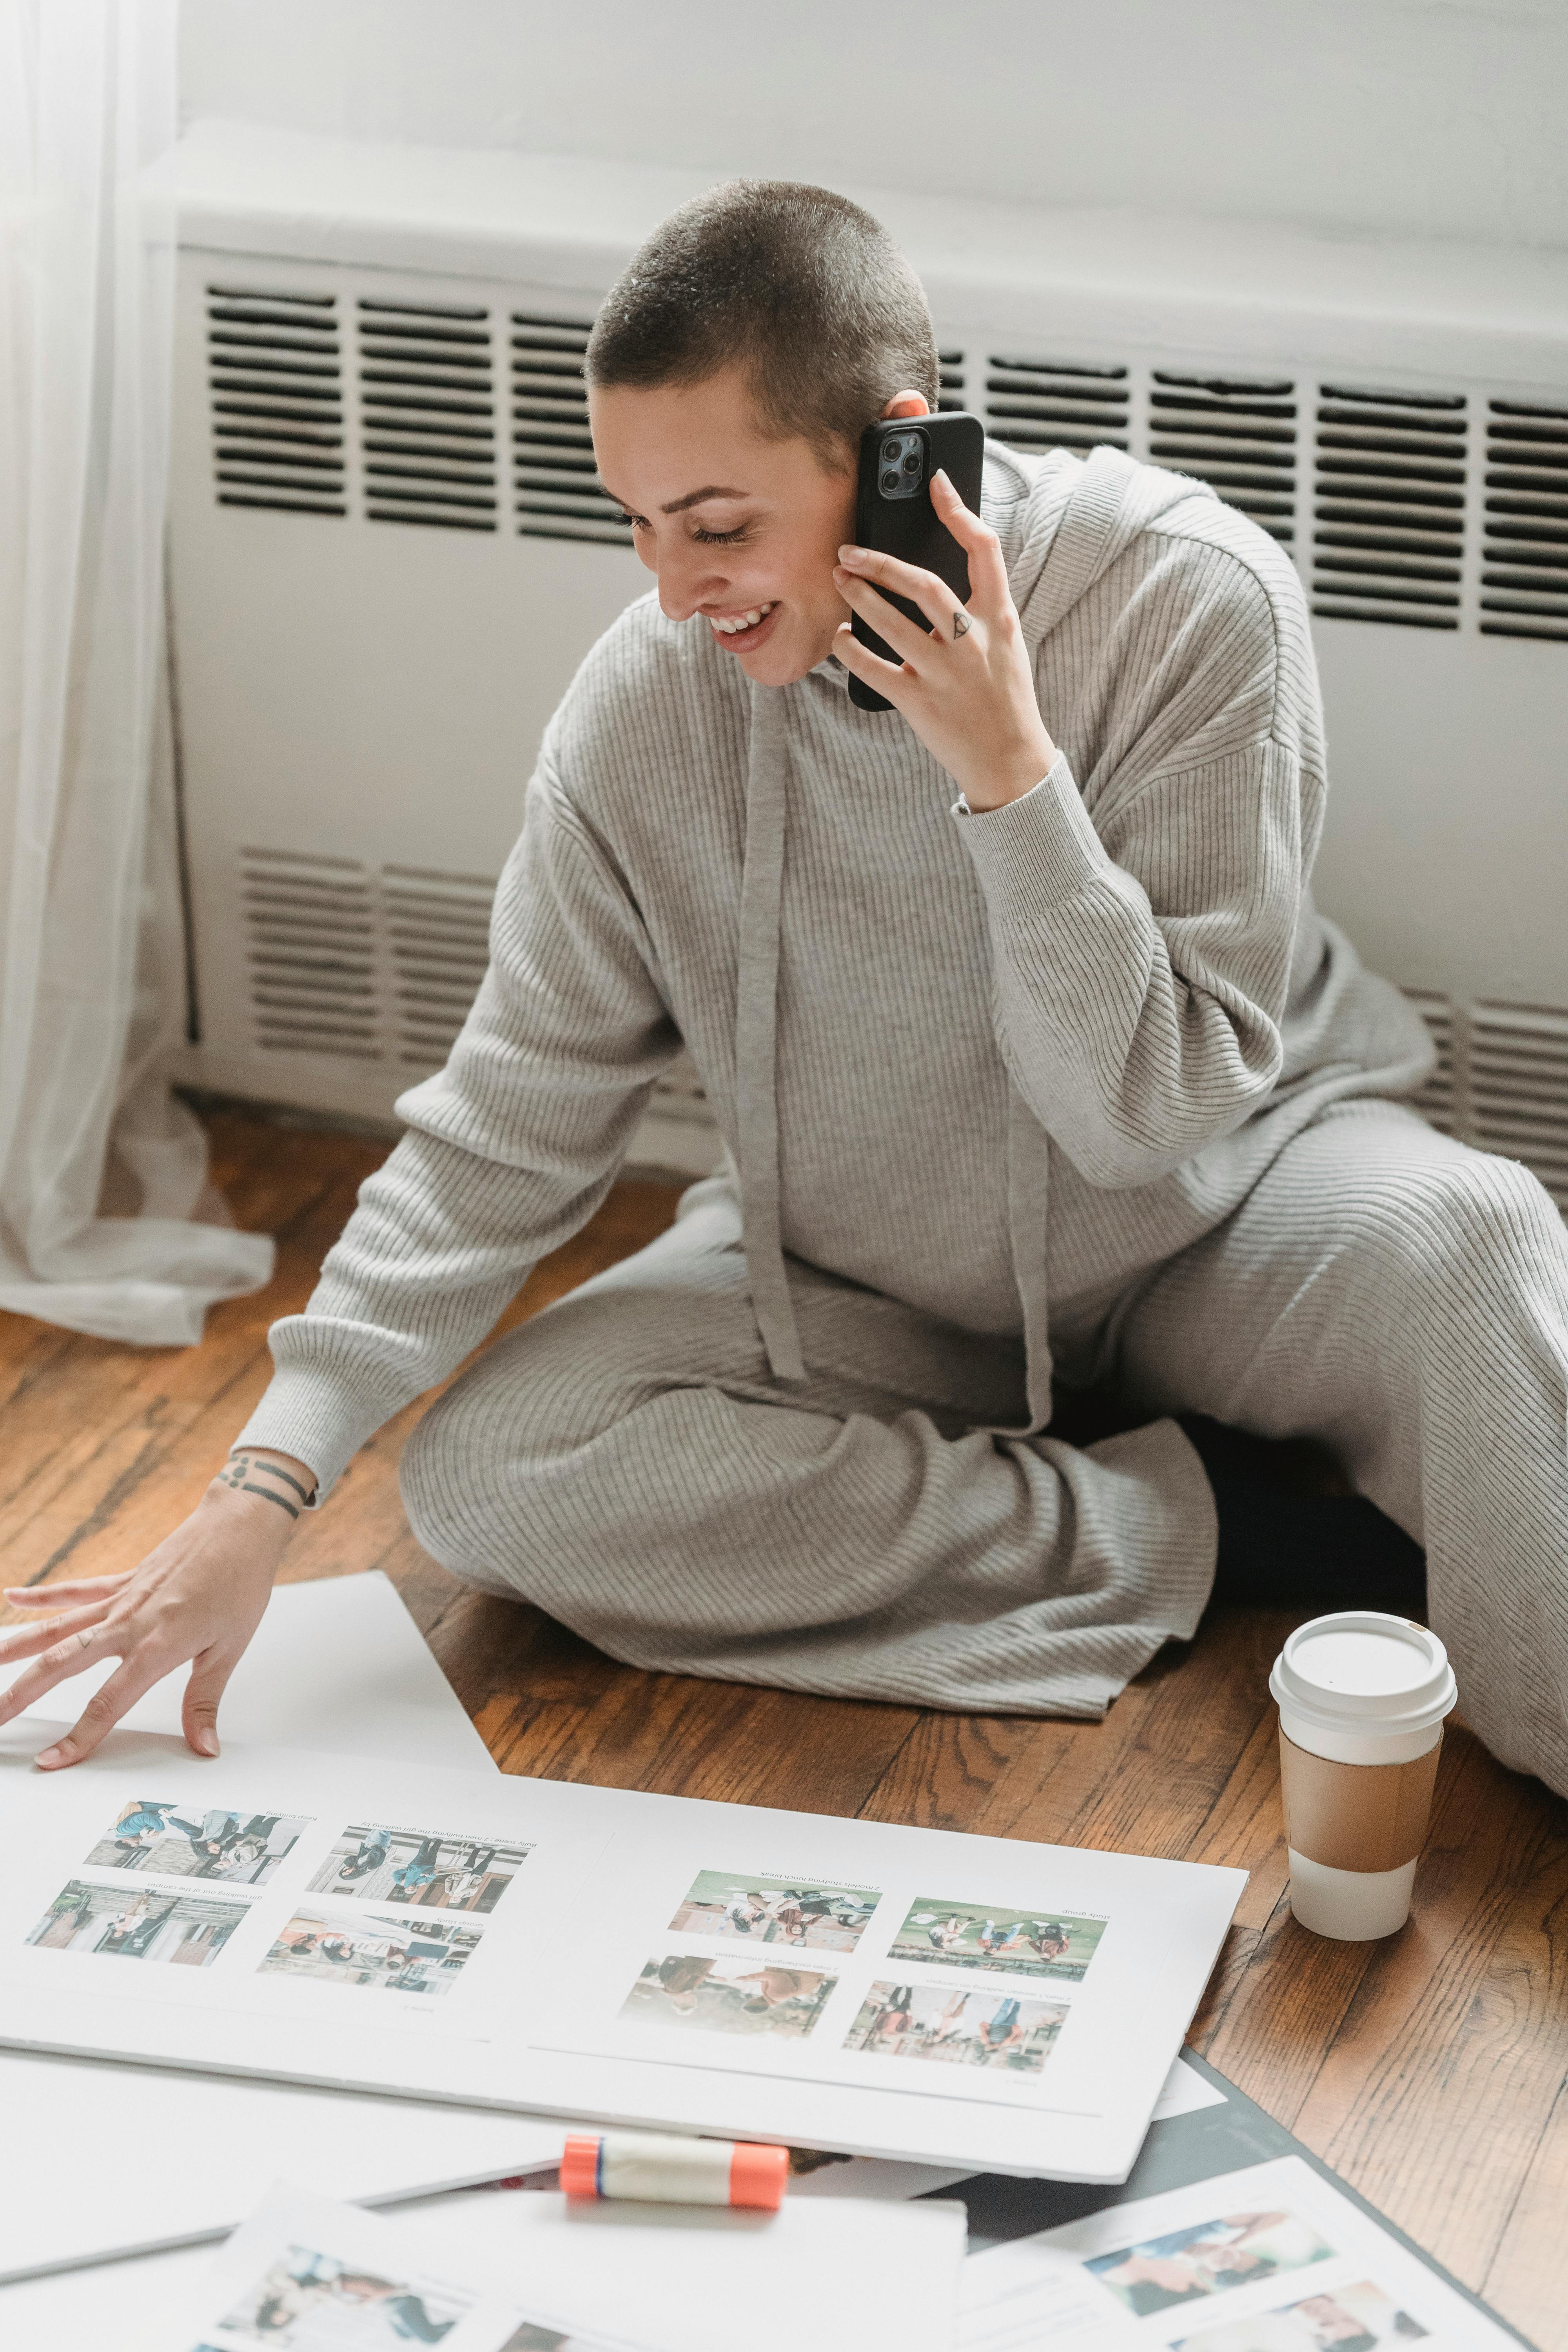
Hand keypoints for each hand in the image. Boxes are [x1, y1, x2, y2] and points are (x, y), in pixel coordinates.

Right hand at [0, 1449, 314, 1767]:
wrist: (240, 1527)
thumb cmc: (240, 1582)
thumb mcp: (229, 1649)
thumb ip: (204, 1701)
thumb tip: (204, 1747)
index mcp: (157, 1646)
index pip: (108, 1702)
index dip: (79, 1736)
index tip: (52, 1759)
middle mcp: (129, 1623)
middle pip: (64, 1663)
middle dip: (24, 1693)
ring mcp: (121, 1599)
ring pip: (58, 1627)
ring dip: (18, 1645)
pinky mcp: (123, 1580)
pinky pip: (76, 1590)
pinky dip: (44, 1595)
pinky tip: (13, 1596)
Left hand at [832, 470, 1055, 810]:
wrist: (1012, 763)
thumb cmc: (1005, 699)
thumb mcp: (1007, 646)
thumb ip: (981, 609)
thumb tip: (937, 573)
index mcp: (1001, 621)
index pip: (984, 551)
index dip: (959, 511)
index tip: (935, 482)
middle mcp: (973, 642)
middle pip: (925, 584)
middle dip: (882, 562)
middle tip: (849, 550)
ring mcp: (945, 674)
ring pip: (892, 622)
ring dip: (859, 596)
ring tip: (839, 580)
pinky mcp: (920, 703)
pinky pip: (874, 668)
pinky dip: (850, 650)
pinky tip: (840, 637)